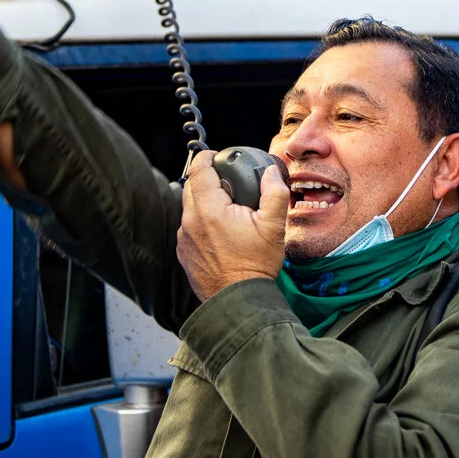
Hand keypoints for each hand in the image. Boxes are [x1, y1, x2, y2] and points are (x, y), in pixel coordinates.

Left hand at [177, 152, 287, 301]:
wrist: (238, 301)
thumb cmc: (255, 266)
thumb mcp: (274, 227)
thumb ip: (274, 193)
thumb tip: (271, 173)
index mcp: (209, 210)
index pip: (199, 170)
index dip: (207, 157)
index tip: (217, 156)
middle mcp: (190, 222)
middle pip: (191, 186)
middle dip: (206, 178)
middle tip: (228, 182)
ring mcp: (184, 239)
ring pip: (189, 208)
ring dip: (204, 202)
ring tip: (227, 208)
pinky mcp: (184, 252)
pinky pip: (189, 228)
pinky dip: (201, 222)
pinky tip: (220, 232)